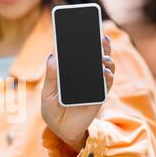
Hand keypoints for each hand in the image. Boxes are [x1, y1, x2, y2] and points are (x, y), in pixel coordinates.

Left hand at [41, 36, 114, 151]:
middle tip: (98, 35)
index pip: (76, 52)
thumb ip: (52, 77)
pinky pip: (107, 82)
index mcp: (69, 71)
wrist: (61, 129)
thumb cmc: (52, 110)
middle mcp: (83, 74)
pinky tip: (104, 71)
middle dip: (97, 44)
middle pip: (93, 55)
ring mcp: (93, 83)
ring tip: (102, 55)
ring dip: (105, 58)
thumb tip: (52, 57)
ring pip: (104, 65)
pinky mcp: (100, 94)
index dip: (79, 39)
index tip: (80, 27)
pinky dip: (107, 75)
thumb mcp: (48, 93)